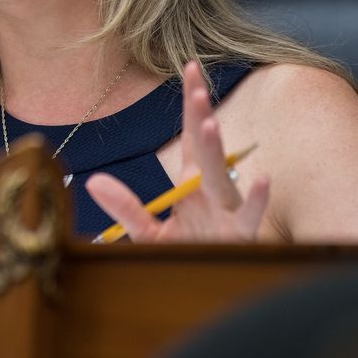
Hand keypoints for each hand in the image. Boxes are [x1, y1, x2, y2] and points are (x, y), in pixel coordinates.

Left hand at [84, 60, 268, 241]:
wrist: (208, 290)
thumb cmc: (187, 256)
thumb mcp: (149, 233)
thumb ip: (126, 207)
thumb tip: (93, 182)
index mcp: (193, 184)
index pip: (191, 136)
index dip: (191, 104)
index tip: (190, 67)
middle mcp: (212, 192)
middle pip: (206, 148)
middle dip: (201, 116)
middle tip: (196, 85)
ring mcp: (227, 213)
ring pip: (223, 178)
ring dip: (216, 151)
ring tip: (209, 125)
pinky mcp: (240, 239)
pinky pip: (250, 218)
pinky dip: (257, 200)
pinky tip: (264, 178)